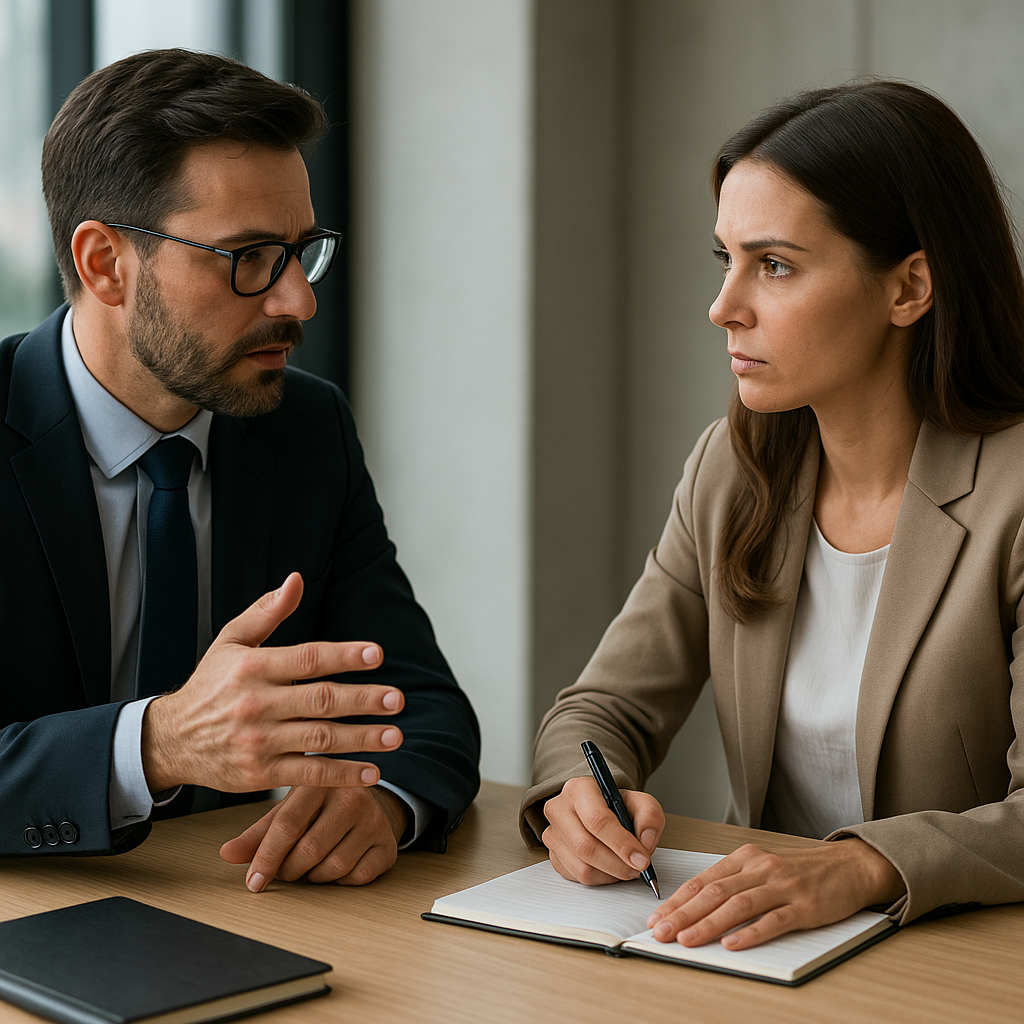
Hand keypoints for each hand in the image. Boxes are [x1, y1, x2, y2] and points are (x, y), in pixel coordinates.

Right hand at [141, 572, 404, 792]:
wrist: (170, 739)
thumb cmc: (210, 685)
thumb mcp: (231, 641)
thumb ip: (267, 612)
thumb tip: (296, 580)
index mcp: (254, 667)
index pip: (307, 659)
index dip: (344, 656)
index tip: (377, 654)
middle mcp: (256, 704)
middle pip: (320, 700)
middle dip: (363, 700)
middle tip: (397, 699)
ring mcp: (258, 741)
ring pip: (319, 739)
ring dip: (362, 739)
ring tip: (395, 736)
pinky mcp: (259, 773)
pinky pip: (307, 774)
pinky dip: (341, 775)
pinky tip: (371, 772)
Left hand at [219, 785, 408, 890]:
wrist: (370, 802)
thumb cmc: (320, 808)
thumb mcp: (288, 811)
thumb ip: (258, 833)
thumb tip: (226, 853)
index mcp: (320, 782)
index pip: (287, 825)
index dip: (266, 858)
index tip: (253, 882)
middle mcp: (352, 797)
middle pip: (309, 851)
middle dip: (290, 870)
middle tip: (286, 869)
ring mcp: (374, 821)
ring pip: (332, 868)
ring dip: (314, 877)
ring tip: (311, 865)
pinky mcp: (388, 845)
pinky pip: (356, 878)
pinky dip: (340, 881)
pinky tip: (336, 865)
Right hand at [541, 776, 664, 884]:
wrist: (600, 810)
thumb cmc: (616, 806)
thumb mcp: (640, 803)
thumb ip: (649, 817)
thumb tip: (645, 842)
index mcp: (579, 789)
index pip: (596, 819)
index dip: (621, 843)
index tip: (641, 858)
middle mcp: (559, 809)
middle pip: (586, 846)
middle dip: (617, 864)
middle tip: (637, 868)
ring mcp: (553, 833)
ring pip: (581, 867)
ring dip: (610, 875)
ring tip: (625, 867)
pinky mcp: (553, 855)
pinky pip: (577, 878)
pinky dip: (599, 879)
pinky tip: (610, 868)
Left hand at [646, 839, 904, 949]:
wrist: (849, 866)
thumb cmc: (801, 871)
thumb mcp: (762, 868)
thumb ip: (734, 883)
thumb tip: (695, 907)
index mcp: (745, 858)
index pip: (702, 881)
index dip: (677, 900)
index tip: (656, 918)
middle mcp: (760, 868)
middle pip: (714, 892)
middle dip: (683, 914)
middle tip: (661, 932)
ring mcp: (782, 886)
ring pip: (737, 906)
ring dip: (708, 924)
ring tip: (687, 940)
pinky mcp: (805, 905)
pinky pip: (773, 921)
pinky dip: (750, 933)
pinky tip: (732, 944)